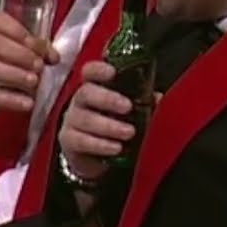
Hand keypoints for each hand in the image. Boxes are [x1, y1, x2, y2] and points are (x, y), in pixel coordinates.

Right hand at [0, 10, 60, 145]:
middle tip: (39, 65)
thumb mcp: (5, 50)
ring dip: (15, 74)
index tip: (39, 46)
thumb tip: (53, 56)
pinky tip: (25, 103)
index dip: (19, 31)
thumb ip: (28, 48)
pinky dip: (8, 99)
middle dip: (20, 54)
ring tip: (34, 81)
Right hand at [58, 61, 135, 181]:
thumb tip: (157, 98)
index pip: (90, 72)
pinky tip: (116, 147)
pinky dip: (100, 144)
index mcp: (94, 87)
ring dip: (109, 126)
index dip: (99, 70)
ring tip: (129, 132)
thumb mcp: (129, 112)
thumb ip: (141, 102)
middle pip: (86, 92)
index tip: (112, 72)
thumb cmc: (113, 125)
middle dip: (107, 99)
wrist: (95, 157)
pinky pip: (81, 140)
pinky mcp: (69, 140)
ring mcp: (72, 120)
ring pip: (85, 119)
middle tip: (127, 107)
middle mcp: (80, 101)